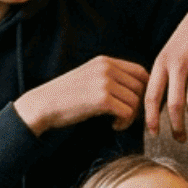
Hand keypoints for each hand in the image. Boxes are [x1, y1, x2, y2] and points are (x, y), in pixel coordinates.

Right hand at [15, 55, 149, 135]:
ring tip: (118, 123)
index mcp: (104, 61)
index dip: (145, 89)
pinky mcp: (102, 99)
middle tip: (127, 117)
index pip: (140, 71)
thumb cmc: (66, 96)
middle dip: (139, 106)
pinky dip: (124, 123)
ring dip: (131, 117)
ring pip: (136, 101)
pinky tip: (113, 126)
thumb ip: (110, 77)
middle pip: (141, 87)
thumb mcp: (89, 77)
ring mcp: (104, 82)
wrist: (43, 105)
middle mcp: (106, 68)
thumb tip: (135, 90)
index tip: (137, 103)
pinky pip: (127, 112)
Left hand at [144, 3, 187, 141]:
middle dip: (177, 128)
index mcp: (161, 63)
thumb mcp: (168, 56)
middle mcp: (178, 64)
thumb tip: (157, 112)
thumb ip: (163, 80)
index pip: (152, 96)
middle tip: (180, 139)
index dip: (151, 119)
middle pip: (175, 105)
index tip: (154, 135)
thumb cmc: (185, 42)